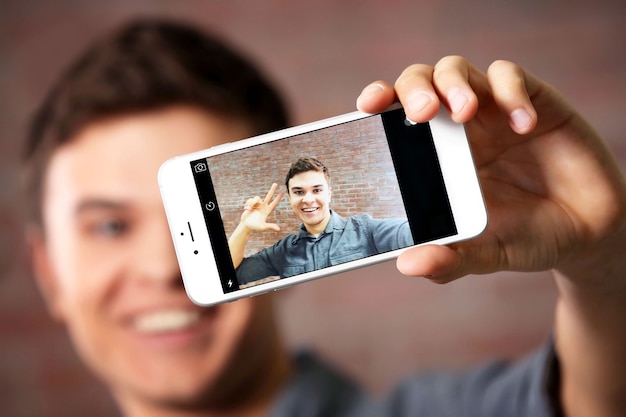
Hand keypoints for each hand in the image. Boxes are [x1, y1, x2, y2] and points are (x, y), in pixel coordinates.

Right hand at [239, 183, 283, 231]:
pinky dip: (248, 204)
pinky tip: (246, 209)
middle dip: (272, 190)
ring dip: (252, 203)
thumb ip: (270, 226)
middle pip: (269, 196)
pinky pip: (250, 200)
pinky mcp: (251, 204)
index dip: (278, 198)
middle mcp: (263, 206)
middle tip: (275, 184)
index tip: (282, 192)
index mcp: (267, 211)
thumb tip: (278, 229)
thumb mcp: (263, 227)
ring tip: (248, 209)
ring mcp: (257, 204)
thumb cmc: (255, 227)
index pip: (274, 203)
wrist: (246, 225)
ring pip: (257, 198)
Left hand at [357, 56, 625, 283]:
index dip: (379, 102)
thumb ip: (450, 260)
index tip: (366, 108)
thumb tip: (408, 265)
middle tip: (420, 113)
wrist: (584, 233)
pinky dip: (511, 92)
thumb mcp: (485, 254)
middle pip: (420, 82)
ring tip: (465, 113)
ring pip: (457, 70)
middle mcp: (456, 128)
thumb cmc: (524, 236)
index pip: (394, 117)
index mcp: (433, 157)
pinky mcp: (532, 102)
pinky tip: (523, 126)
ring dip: (454, 84)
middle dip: (414, 88)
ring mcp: (491, 111)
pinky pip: (511, 77)